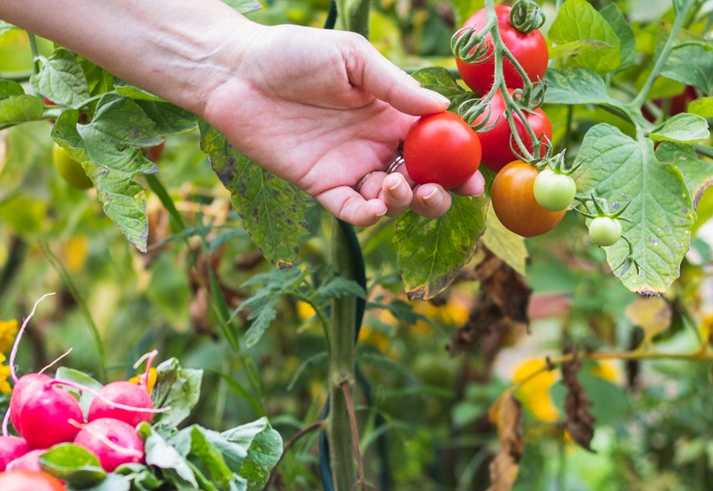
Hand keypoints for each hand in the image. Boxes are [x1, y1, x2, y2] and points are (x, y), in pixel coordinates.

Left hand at [199, 24, 483, 225]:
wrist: (238, 72)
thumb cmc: (295, 53)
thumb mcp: (353, 58)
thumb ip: (395, 86)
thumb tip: (441, 108)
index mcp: (392, 114)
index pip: (437, 144)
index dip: (459, 163)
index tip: (474, 177)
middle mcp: (376, 145)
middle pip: (421, 180)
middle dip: (439, 193)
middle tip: (440, 191)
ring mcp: (349, 168)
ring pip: (390, 201)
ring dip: (405, 202)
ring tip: (398, 186)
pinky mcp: (320, 185)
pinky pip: (351, 211)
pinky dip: (369, 215)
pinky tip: (377, 205)